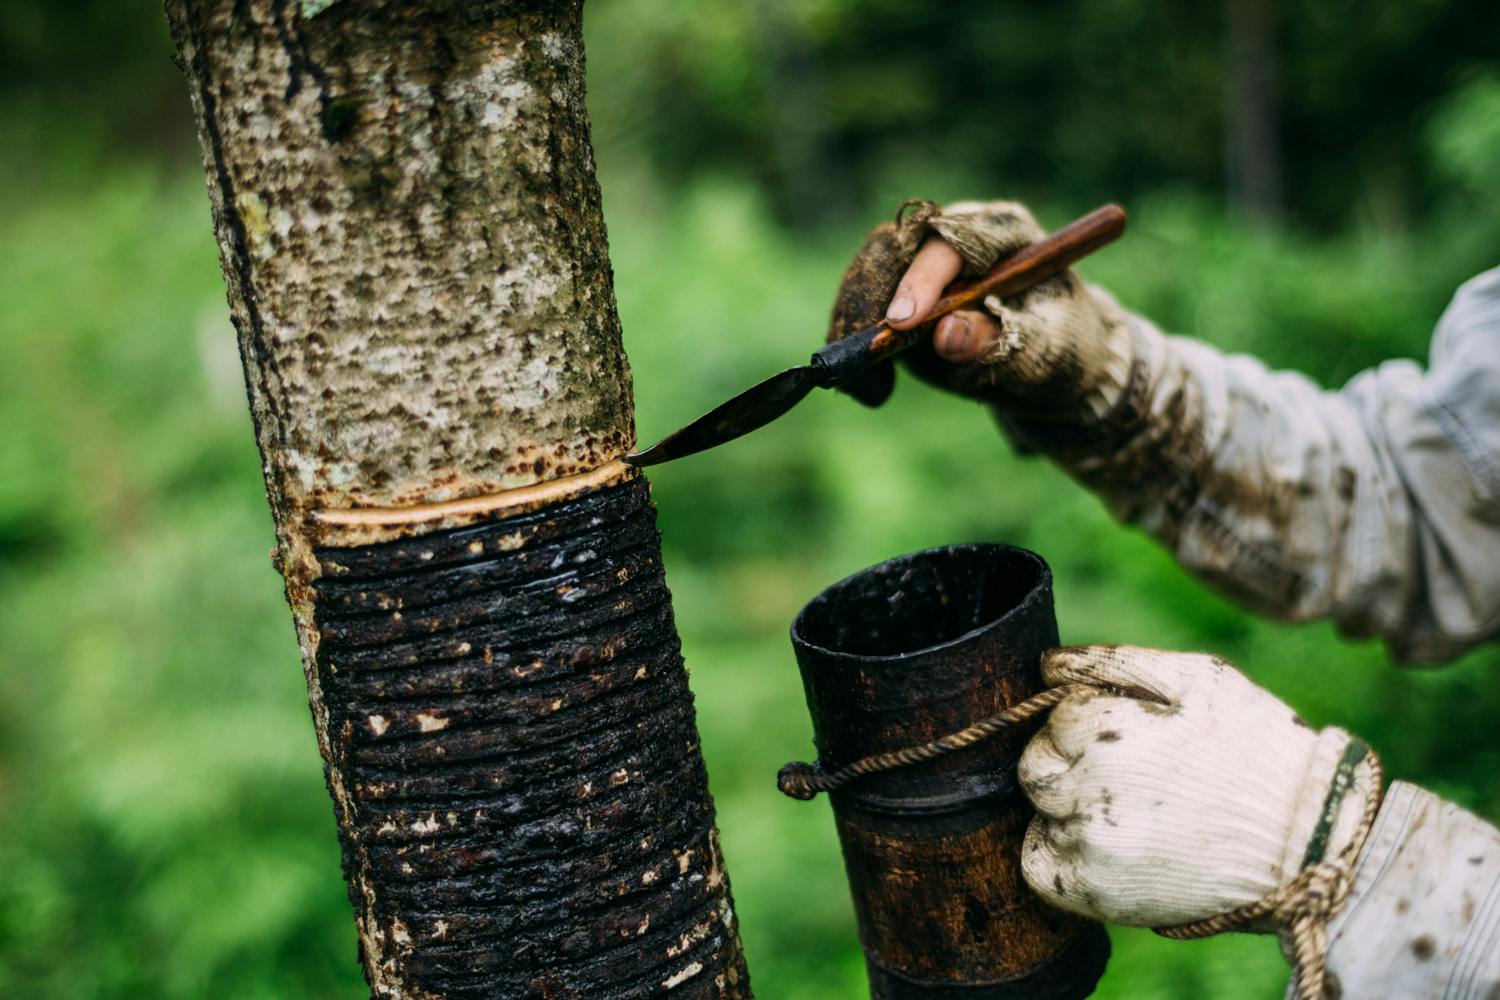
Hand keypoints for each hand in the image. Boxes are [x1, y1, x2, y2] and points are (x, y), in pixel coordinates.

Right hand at [827, 200, 1132, 420]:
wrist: (1051, 362)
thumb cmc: (1062, 351)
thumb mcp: (1044, 354)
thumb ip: (999, 341)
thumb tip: (945, 335)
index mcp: (1003, 231)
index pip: (952, 238)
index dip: (922, 276)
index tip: (901, 323)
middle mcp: (958, 232)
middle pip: (895, 246)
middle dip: (870, 301)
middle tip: (863, 359)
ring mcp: (925, 256)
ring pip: (868, 270)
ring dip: (853, 324)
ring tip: (865, 388)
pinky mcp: (901, 285)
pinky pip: (861, 300)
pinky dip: (853, 339)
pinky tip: (866, 388)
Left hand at [1019, 645, 1378, 927]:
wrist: (1310, 842)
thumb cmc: (1258, 747)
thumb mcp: (1199, 678)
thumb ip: (1114, 662)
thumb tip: (1046, 663)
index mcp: (1108, 732)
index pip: (1057, 715)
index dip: (1091, 720)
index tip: (1134, 734)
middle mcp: (1089, 791)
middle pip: (1034, 766)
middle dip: (1069, 762)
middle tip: (1130, 774)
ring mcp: (1090, 847)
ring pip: (1038, 814)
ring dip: (1068, 808)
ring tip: (1132, 811)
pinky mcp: (1095, 894)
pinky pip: (1038, 866)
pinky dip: (1060, 853)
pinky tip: (1110, 845)